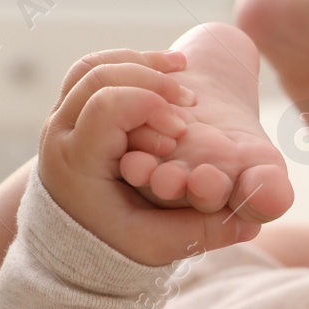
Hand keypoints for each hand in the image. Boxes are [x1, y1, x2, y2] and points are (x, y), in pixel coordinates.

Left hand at [36, 49, 272, 266]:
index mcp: (77, 166)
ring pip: (94, 66)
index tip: (179, 133)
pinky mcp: (72, 106)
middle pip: (98, 76)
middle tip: (188, 106)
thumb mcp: (159, 246)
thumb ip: (201, 232)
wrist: (79, 235)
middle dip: (151, 81)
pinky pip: (97, 65)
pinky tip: (171, 70)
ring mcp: (62, 116)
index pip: (106, 106)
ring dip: (142, 65)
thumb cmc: (121, 241)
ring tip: (182, 77)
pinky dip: (134, 62)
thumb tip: (247, 224)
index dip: (149, 106)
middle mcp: (61, 134)